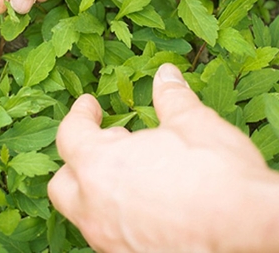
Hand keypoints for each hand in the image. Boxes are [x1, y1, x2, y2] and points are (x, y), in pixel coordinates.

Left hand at [48, 63, 278, 252]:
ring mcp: (111, 241)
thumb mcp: (192, 122)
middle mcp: (96, 209)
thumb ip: (170, 97)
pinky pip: (110, 234)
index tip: (90, 105)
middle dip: (79, 157)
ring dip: (98, 187)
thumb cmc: (215, 173)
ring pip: (85, 213)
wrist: (249, 227)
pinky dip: (118, 214)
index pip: (70, 135)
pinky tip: (150, 202)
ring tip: (134, 170)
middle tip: (111, 141)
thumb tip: (166, 75)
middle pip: (63, 182)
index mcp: (101, 167)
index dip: (79, 114)